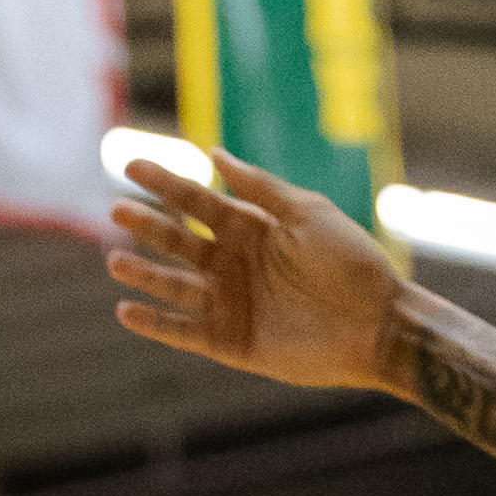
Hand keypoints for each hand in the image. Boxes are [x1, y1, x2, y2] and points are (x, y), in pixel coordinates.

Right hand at [108, 146, 398, 391]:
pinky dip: (154, 323)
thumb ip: (260, 188)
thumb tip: (214, 154)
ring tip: (116, 263)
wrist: (378, 324)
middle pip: (178, 241)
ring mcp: (230, 303)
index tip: (131, 165)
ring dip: (144, 274)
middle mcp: (234, 264)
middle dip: (147, 226)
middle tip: (116, 211)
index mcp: (251, 229)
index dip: (165, 183)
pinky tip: (126, 311)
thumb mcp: (307, 213)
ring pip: (174, 285)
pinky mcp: (231, 342)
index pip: (197, 202)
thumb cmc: (351, 262)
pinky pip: (183, 332)